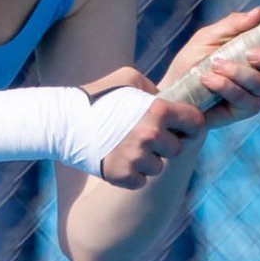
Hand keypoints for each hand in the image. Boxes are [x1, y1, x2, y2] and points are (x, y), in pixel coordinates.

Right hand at [83, 69, 203, 187]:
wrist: (63, 122)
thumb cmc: (96, 96)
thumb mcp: (128, 78)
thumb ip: (153, 89)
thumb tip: (167, 99)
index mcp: (158, 110)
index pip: (196, 123)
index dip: (189, 125)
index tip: (180, 127)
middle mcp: (151, 135)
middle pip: (177, 149)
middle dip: (165, 145)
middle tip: (143, 137)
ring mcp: (137, 158)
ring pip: (158, 167)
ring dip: (147, 161)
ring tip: (126, 148)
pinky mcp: (123, 176)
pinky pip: (140, 181)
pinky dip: (131, 175)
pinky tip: (118, 160)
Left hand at [164, 7, 259, 124]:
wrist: (172, 91)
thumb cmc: (191, 62)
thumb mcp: (208, 36)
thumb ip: (233, 24)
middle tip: (249, 53)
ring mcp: (255, 93)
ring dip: (238, 72)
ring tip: (213, 64)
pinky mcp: (243, 110)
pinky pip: (245, 99)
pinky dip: (226, 86)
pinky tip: (208, 79)